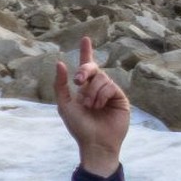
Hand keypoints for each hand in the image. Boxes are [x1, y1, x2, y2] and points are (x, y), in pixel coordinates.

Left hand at [52, 34, 127, 176]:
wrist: (95, 142)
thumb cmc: (78, 126)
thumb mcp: (64, 105)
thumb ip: (61, 85)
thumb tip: (61, 63)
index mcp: (83, 89)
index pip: (86, 67)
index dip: (87, 52)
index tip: (85, 39)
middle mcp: (97, 88)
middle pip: (93, 68)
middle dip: (85, 71)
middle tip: (79, 82)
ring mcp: (110, 92)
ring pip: (101, 79)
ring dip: (92, 93)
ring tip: (90, 107)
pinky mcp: (120, 97)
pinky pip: (110, 87)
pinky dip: (101, 95)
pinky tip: (100, 106)